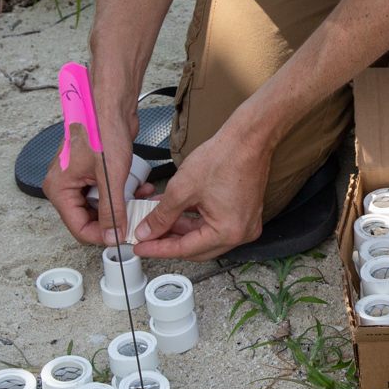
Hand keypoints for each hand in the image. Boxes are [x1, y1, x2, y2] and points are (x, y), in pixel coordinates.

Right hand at [46, 89, 148, 246]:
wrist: (112, 105)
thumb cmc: (102, 130)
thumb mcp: (110, 177)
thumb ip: (111, 210)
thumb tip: (112, 235)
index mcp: (59, 188)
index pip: (78, 227)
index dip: (101, 235)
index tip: (122, 237)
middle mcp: (65, 185)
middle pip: (89, 219)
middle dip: (114, 220)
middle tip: (135, 219)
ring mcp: (79, 178)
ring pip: (101, 207)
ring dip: (121, 206)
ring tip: (140, 200)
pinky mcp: (93, 172)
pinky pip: (107, 193)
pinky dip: (122, 194)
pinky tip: (138, 188)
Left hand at [130, 116, 270, 259]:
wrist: (247, 139)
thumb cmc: (224, 158)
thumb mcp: (182, 189)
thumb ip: (161, 216)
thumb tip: (147, 232)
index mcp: (228, 232)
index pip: (185, 250)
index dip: (158, 249)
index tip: (141, 247)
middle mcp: (241, 234)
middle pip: (196, 248)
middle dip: (169, 242)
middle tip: (147, 237)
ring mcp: (245, 224)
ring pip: (204, 237)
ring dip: (180, 231)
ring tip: (157, 222)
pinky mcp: (243, 214)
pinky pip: (214, 226)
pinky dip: (194, 221)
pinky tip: (176, 213)